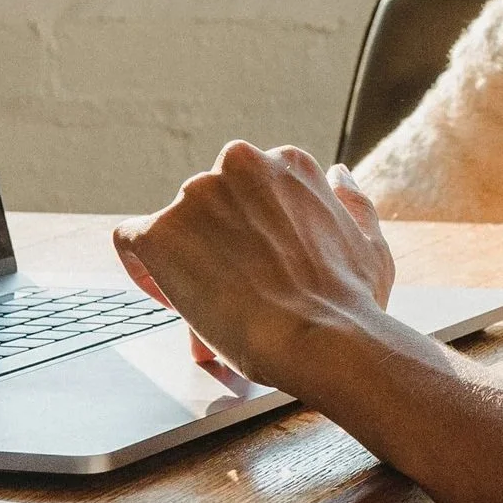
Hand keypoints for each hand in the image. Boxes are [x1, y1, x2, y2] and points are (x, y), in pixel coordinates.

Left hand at [114, 145, 395, 394]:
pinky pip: (132, 243)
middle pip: (211, 206)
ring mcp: (197, 195)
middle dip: (217, 249)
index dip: (248, 234)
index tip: (255, 267)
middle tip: (234, 296)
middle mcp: (240, 164)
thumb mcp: (370, 242)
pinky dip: (144, 271)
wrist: (321, 338)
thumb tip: (339, 174)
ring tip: (212, 311)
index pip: (249, 190)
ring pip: (175, 227)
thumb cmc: (351, 301)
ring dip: (187, 264)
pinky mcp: (160, 232)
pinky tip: (171, 299)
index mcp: (288, 164)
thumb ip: (352, 202)